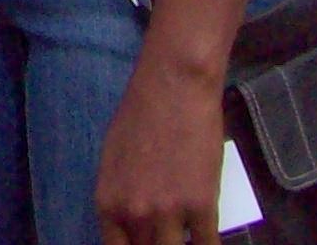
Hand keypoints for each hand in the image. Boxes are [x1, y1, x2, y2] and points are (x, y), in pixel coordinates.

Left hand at [94, 56, 230, 244]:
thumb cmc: (141, 115)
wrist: (174, 87)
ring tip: (188, 237)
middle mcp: (134, 213)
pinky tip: (209, 242)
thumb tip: (133, 223)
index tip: (147, 244)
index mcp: (108, 201)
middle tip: (169, 238)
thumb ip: (122, 197)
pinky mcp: (202, 207)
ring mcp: (168, 212)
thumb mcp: (115, 160)